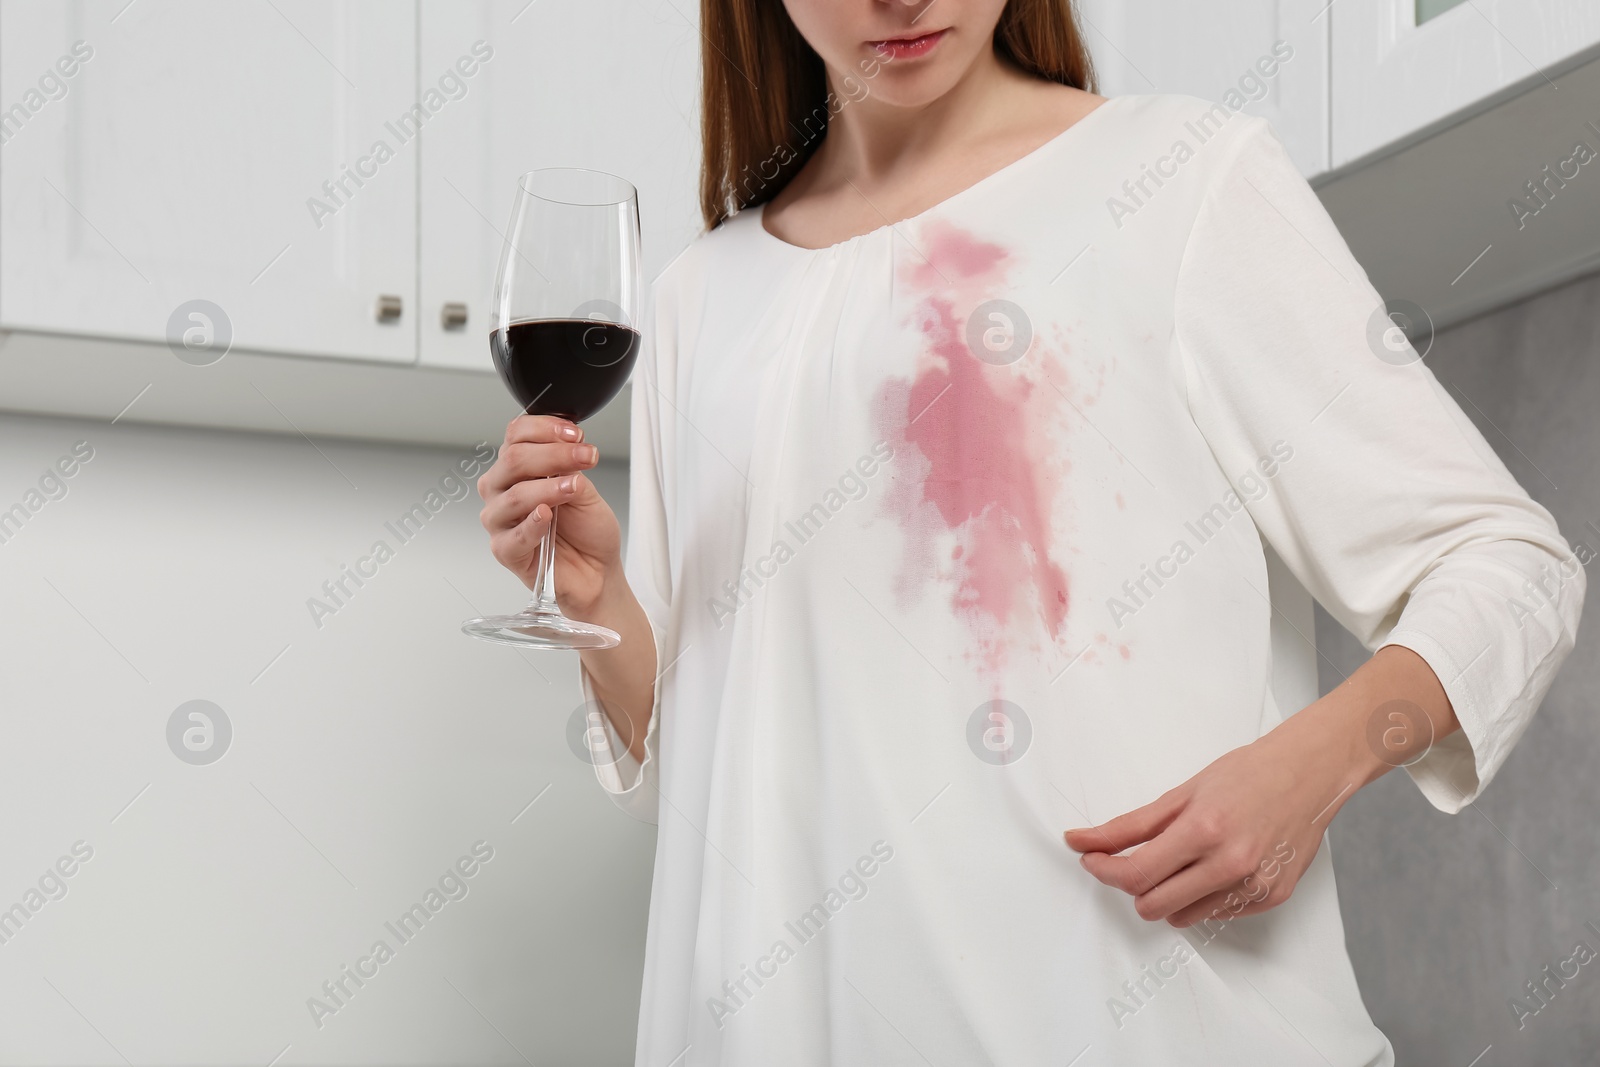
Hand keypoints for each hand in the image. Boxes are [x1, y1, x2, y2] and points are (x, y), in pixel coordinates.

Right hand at [478, 414, 619, 614]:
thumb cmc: (586, 529)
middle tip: (585, 456)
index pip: (517, 435)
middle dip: (554, 454)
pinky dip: (532, 524)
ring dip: (548, 488)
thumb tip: (565, 450)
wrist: (597, 570)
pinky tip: (547, 516)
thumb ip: (570, 468)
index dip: (544, 428)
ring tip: (574, 488)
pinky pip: (513, 536)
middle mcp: (502, 490)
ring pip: (514, 495)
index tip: (575, 434)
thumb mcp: (584, 489)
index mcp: (517, 468)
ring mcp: (500, 521)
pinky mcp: (505, 551)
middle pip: (513, 460)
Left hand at [1064, 646, 1455, 929]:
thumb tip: (1083, 841)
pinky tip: (1212, 866)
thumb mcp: (1182, 792)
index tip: (1090, 858)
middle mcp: (1231, 864)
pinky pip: (1215, 914)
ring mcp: (1254, 886)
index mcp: (1204, 830)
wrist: (1309, 774)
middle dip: (1132, 886)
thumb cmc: (1247, 774)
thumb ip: (1130, 825)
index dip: (1104, 870)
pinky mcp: (1271, 898)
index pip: (1137, 874)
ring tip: (1180, 860)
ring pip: (1182, 916)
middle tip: (1130, 861)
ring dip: (1167, 894)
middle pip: (1153, 906)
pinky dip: (1201, 896)